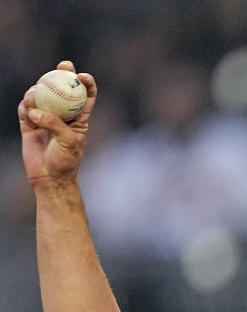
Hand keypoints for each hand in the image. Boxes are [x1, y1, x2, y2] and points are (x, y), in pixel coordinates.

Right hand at [18, 61, 97, 186]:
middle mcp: (63, 114)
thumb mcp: (68, 142)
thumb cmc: (65, 161)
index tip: (82, 75)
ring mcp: (45, 117)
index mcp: (79, 118)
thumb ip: (54, 124)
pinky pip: (25, 108)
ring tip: (34, 100)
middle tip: (63, 65)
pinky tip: (27, 112)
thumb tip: (36, 112)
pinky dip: (25, 107)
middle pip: (63, 88)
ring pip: (40, 95)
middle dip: (63, 73)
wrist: (49, 177)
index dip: (86, 83)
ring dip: (37, 92)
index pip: (86, 96)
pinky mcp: (29, 123)